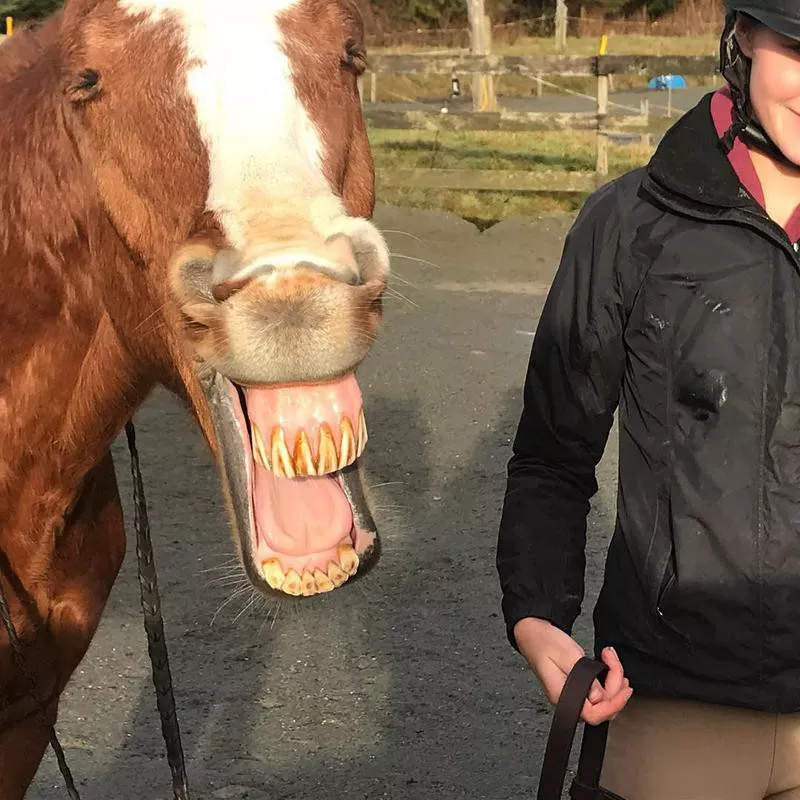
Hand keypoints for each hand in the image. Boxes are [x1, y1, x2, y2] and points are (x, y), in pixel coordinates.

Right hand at [514, 617, 632, 724]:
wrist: (532, 633)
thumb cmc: (545, 642)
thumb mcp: (568, 655)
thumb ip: (586, 678)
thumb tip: (601, 697)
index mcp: (561, 695)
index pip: (593, 714)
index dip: (612, 705)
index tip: (625, 691)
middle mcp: (566, 700)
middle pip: (601, 708)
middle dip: (615, 687)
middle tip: (615, 662)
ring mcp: (571, 695)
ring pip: (601, 700)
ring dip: (613, 680)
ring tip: (611, 658)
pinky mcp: (575, 689)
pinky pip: (597, 693)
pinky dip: (607, 680)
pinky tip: (609, 667)